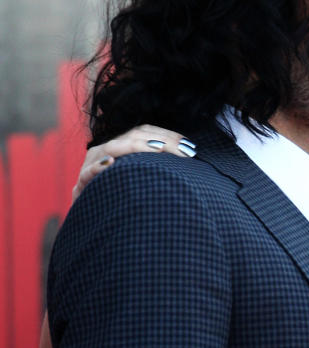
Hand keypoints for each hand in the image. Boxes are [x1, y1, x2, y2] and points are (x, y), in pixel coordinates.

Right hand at [73, 125, 194, 200]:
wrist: (91, 215)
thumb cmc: (121, 195)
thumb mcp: (141, 177)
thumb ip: (157, 165)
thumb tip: (188, 157)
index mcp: (120, 146)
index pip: (144, 131)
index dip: (167, 134)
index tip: (188, 144)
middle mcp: (105, 149)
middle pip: (134, 136)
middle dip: (162, 141)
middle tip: (184, 151)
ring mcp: (91, 163)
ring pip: (114, 147)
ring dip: (137, 146)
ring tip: (159, 149)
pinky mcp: (82, 181)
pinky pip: (89, 171)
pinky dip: (99, 166)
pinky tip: (110, 163)